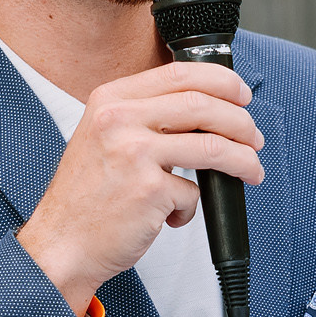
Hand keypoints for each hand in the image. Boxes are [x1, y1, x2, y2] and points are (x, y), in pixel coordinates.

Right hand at [18, 61, 264, 314]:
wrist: (61, 243)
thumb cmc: (87, 196)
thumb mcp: (104, 137)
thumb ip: (145, 116)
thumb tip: (207, 109)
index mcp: (110, 100)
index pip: (179, 73)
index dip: (222, 81)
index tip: (241, 96)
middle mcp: (119, 120)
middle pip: (203, 105)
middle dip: (241, 122)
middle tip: (254, 138)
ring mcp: (133, 154)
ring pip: (213, 147)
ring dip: (243, 160)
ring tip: (251, 171)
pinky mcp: (148, 191)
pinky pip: (193, 193)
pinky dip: (190, 208)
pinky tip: (172, 216)